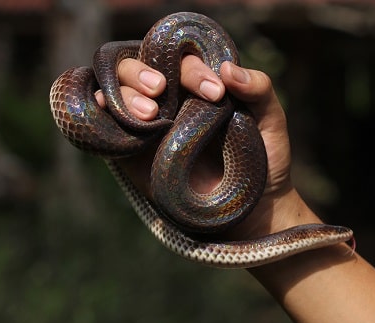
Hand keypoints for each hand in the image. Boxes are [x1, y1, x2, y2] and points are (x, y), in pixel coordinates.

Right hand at [96, 56, 313, 239]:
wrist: (252, 209)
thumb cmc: (265, 160)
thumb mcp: (272, 120)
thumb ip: (260, 88)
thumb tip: (227, 68)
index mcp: (200, 85)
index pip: (182, 60)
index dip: (192, 69)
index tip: (215, 93)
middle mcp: (171, 99)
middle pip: (141, 66)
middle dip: (144, 71)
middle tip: (161, 89)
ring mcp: (149, 124)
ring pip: (118, 89)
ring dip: (125, 92)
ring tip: (149, 114)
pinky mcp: (133, 151)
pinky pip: (107, 124)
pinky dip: (102, 113)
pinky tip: (112, 114)